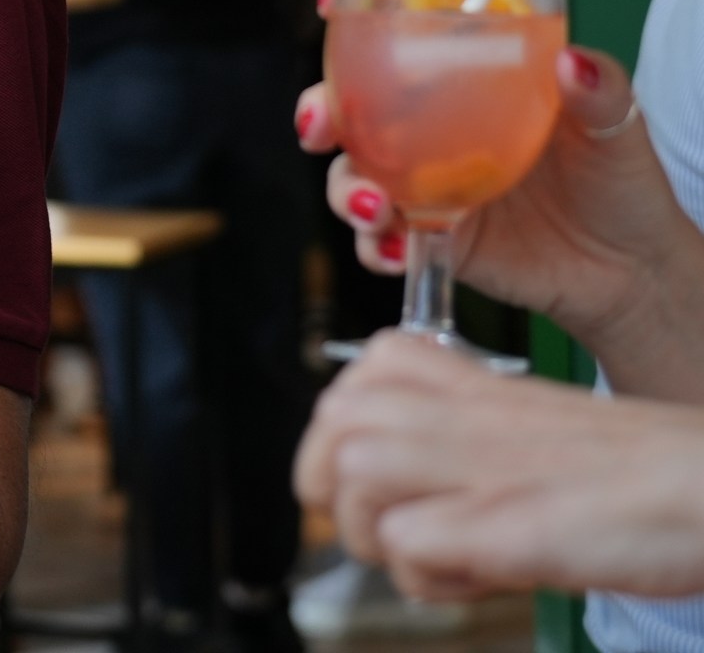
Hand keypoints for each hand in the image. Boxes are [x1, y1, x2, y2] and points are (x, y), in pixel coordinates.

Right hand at [295, 47, 686, 340]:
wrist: (627, 268)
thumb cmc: (617, 180)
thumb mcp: (618, 124)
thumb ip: (599, 89)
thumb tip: (573, 61)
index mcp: (462, 79)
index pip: (395, 32)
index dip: (352, 11)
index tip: (331, 2)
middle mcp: (428, 127)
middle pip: (348, 105)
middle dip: (316, 109)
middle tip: (319, 125)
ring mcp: (422, 182)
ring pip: (349, 174)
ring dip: (343, 188)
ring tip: (372, 205)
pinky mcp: (427, 234)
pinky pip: (380, 240)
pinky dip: (376, 247)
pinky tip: (398, 250)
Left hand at [296, 331, 703, 600]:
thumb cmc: (622, 474)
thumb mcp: (509, 432)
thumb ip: (438, 441)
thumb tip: (372, 488)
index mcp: (446, 373)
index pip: (337, 402)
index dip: (345, 461)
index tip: (392, 494)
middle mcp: (447, 404)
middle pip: (328, 438)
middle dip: (344, 502)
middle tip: (408, 533)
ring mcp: (470, 457)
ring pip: (350, 485)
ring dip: (386, 543)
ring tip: (452, 556)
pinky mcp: (498, 519)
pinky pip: (406, 548)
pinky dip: (433, 578)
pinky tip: (487, 576)